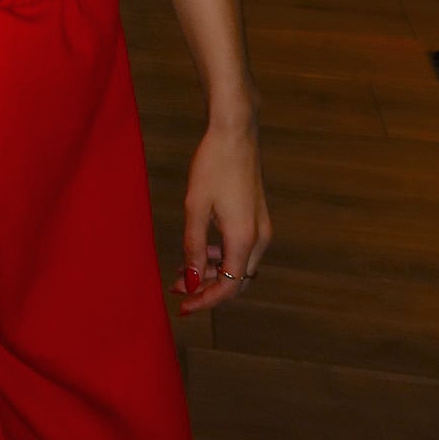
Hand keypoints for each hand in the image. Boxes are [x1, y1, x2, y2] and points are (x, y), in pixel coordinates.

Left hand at [172, 117, 271, 314]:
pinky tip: (200, 251)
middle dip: (207, 289)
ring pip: (239, 267)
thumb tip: (190, 281)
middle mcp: (259, 239)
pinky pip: (241, 250)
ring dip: (213, 273)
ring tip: (182, 271)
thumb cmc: (213, 165)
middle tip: (176, 289)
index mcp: (244, 239)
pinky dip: (221, 258)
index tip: (182, 307)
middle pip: (236, 282)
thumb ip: (193, 247)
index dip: (205, 301)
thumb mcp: (195, 207)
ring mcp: (262, 228)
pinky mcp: (258, 218)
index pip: (227, 288)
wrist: (236, 132)